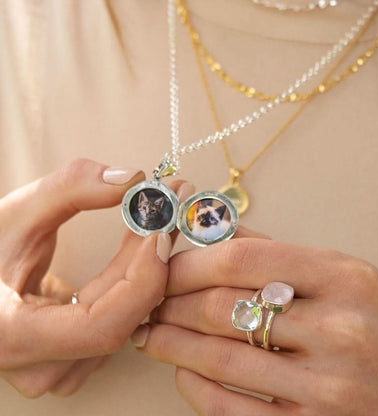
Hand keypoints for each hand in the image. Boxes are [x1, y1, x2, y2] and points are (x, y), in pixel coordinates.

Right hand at [0, 158, 193, 396]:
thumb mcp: (16, 215)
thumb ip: (70, 189)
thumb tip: (132, 178)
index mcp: (15, 339)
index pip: (102, 327)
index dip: (141, 280)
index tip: (160, 231)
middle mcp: (42, 366)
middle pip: (122, 314)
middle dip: (151, 254)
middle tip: (172, 204)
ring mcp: (62, 364)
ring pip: (126, 314)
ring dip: (147, 261)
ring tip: (161, 214)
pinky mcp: (76, 350)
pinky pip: (119, 313)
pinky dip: (134, 273)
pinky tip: (144, 240)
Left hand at [134, 230, 377, 414]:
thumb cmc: (367, 331)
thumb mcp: (339, 278)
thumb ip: (275, 252)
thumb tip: (212, 231)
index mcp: (343, 278)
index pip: (240, 259)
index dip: (189, 262)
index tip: (163, 265)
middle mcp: (340, 330)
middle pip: (222, 308)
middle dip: (171, 303)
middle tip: (150, 301)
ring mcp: (328, 389)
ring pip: (218, 359)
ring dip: (171, 343)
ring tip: (150, 332)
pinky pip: (228, 409)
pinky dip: (193, 386)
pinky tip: (182, 370)